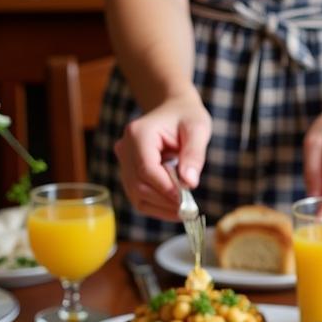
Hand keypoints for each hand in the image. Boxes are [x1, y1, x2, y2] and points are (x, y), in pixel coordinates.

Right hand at [114, 93, 211, 219]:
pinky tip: (175, 207)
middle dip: (164, 201)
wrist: (173, 111)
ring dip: (161, 207)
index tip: (186, 201)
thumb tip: (189, 184)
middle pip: (139, 185)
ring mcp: (124, 162)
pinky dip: (157, 206)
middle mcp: (125, 148)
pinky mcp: (128, 174)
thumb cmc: (187, 118)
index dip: (165, 189)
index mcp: (138, 134)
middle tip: (189, 210)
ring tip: (185, 209)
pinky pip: (138, 197)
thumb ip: (194, 154)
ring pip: (136, 195)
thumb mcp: (198, 129)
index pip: (146, 169)